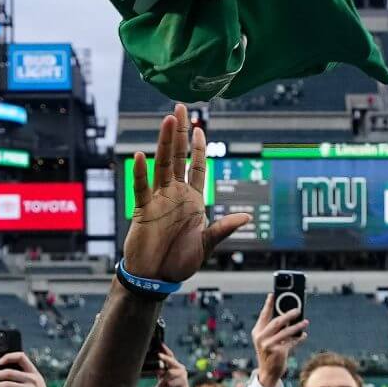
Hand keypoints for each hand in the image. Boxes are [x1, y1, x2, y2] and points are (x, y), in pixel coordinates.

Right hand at [119, 105, 244, 286]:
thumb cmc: (179, 263)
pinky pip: (141, 189)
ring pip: (162, 165)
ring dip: (165, 143)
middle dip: (180, 133)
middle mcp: (175, 195)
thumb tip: (246, 217)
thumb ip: (223, 228)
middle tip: (180, 108)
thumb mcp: (206, 244)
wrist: (156, 278)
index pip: (197, 167)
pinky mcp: (143, 210)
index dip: (200, 148)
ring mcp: (158, 200)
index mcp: (193, 200)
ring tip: (167, 120)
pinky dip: (140, 174)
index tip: (201, 128)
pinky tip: (141, 156)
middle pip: (178, 157)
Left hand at [154, 342, 192, 386]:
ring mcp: (183, 375)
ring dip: (161, 382)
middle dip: (165, 357)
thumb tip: (156, 367)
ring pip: (169, 373)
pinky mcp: (184, 382)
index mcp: (174, 366)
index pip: (170, 355)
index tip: (160, 342)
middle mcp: (180, 368)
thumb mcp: (163, 380)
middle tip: (158, 355)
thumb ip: (160, 373)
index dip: (165, 349)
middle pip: (171, 360)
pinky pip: (171, 383)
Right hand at [251, 292, 307, 386]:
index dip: (268, 304)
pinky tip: (304, 335)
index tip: (273, 294)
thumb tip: (289, 316)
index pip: (264, 315)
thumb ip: (276, 329)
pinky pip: (291, 342)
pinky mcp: (277, 352)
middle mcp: (260, 337)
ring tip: (306, 322)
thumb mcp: (268, 340)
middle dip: (289, 314)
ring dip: (297, 326)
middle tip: (298, 309)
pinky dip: (299, 339)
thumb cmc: (270, 353)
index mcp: (257, 332)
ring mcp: (268, 345)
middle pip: (277, 321)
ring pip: (286, 331)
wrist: (268, 372)